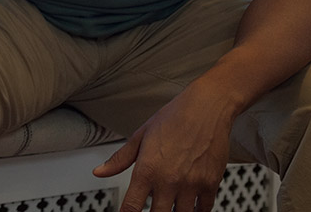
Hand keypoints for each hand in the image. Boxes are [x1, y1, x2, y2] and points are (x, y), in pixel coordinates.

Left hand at [94, 85, 238, 211]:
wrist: (206, 108)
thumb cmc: (172, 118)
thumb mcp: (140, 136)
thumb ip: (119, 159)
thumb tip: (99, 172)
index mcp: (147, 169)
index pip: (132, 206)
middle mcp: (169, 180)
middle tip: (152, 207)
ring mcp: (192, 184)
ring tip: (169, 206)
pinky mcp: (211, 184)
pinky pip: (204, 210)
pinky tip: (190, 207)